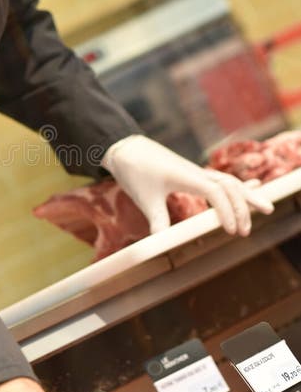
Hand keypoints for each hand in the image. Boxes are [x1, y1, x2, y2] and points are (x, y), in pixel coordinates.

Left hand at [102, 135, 273, 235]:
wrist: (125, 148)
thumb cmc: (135, 170)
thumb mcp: (144, 197)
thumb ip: (157, 219)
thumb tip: (162, 243)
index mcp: (187, 176)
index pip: (216, 192)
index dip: (227, 210)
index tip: (230, 230)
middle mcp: (196, 172)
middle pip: (230, 185)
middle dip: (243, 207)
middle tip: (246, 231)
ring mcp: (196, 172)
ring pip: (229, 181)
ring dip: (246, 196)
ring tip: (265, 209)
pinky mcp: (193, 174)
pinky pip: (221, 180)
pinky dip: (237, 188)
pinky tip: (251, 189)